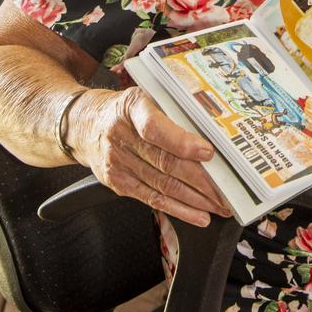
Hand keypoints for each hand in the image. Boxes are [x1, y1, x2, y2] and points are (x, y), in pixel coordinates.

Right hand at [69, 86, 231, 226]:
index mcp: (132, 106)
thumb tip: (211, 127)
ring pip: (162, 184)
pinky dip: (178, 210)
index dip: (182, 142)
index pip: (155, 128)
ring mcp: (117, 162)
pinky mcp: (118, 183)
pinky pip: (152, 199)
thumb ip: (170, 109)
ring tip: (219, 205)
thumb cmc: (125, 109)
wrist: (85, 124)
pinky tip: (198, 215)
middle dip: (200, 180)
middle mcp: (121, 135)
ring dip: (195, 199)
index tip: (208, 152)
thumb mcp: (144, 95)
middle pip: (165, 162)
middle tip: (226, 190)